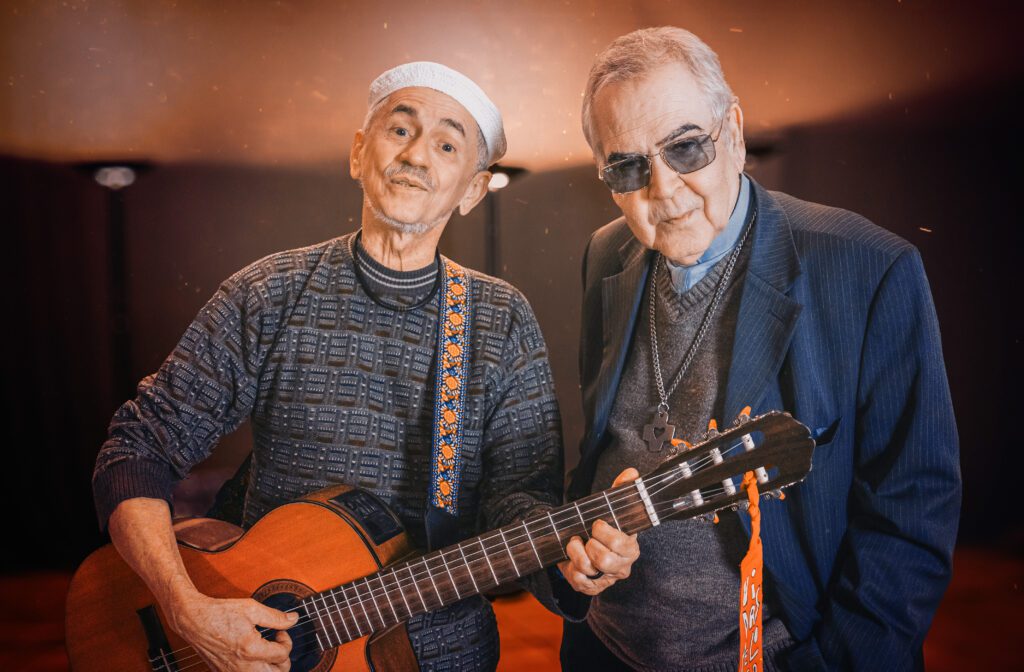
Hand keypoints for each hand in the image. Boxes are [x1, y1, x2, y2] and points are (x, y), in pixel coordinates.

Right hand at [167, 590, 297, 671]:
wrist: (194, 621)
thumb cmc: (220, 613)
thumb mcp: (251, 609)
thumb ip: (276, 617)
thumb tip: (294, 619)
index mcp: (251, 650)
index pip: (282, 654)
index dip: (286, 640)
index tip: (279, 632)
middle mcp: (243, 667)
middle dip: (283, 660)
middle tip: (277, 645)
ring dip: (270, 667)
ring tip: (266, 651)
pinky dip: (256, 669)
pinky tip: (253, 656)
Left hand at [557, 468, 640, 595]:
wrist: (587, 545)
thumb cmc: (603, 528)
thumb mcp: (611, 509)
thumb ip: (621, 490)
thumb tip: (632, 472)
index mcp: (630, 548)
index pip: (620, 543)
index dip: (603, 532)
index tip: (596, 523)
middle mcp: (621, 567)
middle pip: (605, 560)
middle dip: (590, 544)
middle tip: (586, 536)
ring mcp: (606, 579)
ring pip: (588, 568)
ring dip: (575, 552)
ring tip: (575, 543)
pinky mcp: (591, 587)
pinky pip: (578, 581)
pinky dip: (570, 568)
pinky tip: (571, 559)